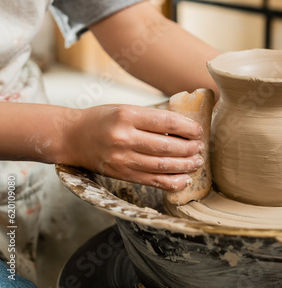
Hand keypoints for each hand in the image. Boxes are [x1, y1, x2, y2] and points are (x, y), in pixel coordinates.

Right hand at [63, 105, 204, 190]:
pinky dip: (172, 182)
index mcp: (127, 115)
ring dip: (185, 165)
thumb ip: (151, 118)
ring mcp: (122, 159)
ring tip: (197, 161)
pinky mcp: (122, 174)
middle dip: (190, 148)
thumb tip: (184, 127)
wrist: (71, 137)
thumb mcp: (125, 109)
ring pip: (162, 165)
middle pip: (167, 146)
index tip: (198, 131)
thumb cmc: (102, 120)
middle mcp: (124, 138)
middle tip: (200, 147)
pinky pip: (152, 181)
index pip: (166, 122)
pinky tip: (185, 179)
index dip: (188, 127)